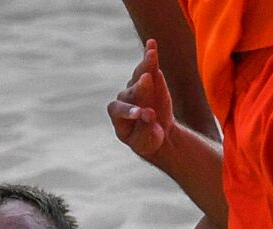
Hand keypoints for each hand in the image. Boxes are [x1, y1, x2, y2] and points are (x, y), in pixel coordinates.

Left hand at [107, 38, 174, 157]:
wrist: (155, 132)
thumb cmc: (146, 140)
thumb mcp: (145, 141)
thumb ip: (145, 129)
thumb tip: (150, 114)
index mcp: (117, 114)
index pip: (120, 111)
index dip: (129, 112)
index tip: (141, 114)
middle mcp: (124, 97)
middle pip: (132, 91)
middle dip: (141, 87)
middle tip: (147, 80)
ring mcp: (136, 86)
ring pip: (139, 75)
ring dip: (145, 64)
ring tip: (151, 54)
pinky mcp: (150, 79)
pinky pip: (149, 67)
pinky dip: (151, 56)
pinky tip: (152, 43)